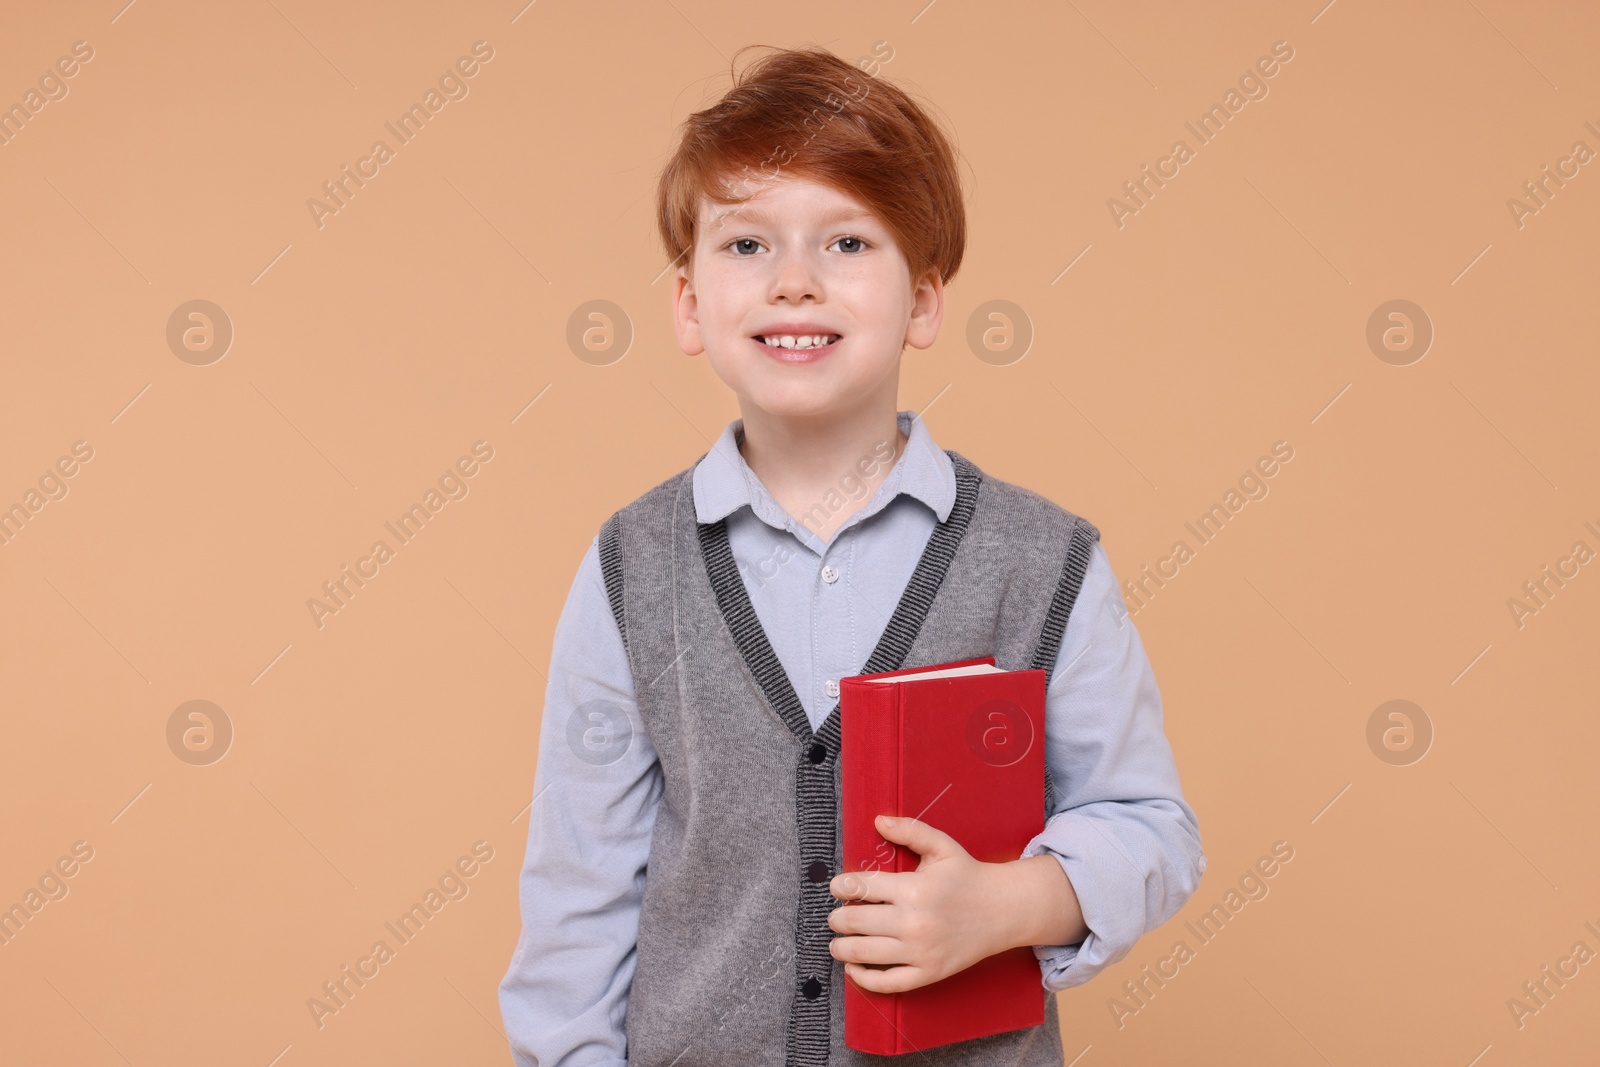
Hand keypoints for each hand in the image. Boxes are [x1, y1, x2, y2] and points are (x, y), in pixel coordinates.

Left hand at [826, 814, 1011, 992]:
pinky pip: (888, 983)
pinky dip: (864, 979)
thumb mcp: (941, 846)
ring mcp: (920, 951)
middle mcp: (913, 922)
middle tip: (834, 917)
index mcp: (913, 888)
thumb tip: (878, 821)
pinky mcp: (929, 972)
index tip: (836, 887)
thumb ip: (910, 831)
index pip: (861, 888)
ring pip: (864, 953)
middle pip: (856, 922)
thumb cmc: (968, 876)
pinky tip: (853, 968)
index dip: (841, 887)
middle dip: (837, 919)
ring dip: (841, 947)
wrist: (1003, 910)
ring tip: (836, 941)